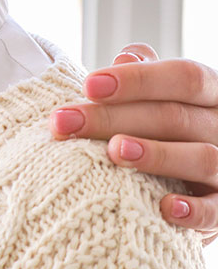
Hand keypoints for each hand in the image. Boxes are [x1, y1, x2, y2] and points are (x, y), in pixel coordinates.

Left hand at [50, 43, 217, 240]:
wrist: (192, 176)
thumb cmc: (164, 124)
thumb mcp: (160, 95)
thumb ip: (144, 75)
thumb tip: (127, 57)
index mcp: (211, 93)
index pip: (184, 77)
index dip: (138, 80)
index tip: (88, 86)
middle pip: (175, 117)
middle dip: (115, 118)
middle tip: (65, 122)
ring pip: (202, 158)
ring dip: (156, 155)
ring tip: (114, 151)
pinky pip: (217, 210)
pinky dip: (194, 210)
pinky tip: (165, 207)